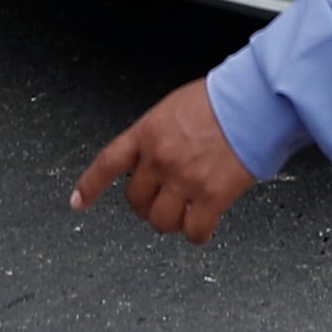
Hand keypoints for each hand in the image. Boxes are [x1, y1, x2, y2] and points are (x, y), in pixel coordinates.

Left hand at [72, 81, 254, 242]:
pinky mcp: (211, 196)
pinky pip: (194, 231)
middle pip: (136, 200)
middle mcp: (161, 157)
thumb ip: (160, 134)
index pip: (108, 162)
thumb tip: (159, 156)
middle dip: (146, 204)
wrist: (254, 99)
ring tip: (184, 214)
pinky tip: (203, 227)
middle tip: (161, 201)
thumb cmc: (223, 97)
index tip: (78, 202)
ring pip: (161, 221)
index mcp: (148, 131)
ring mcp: (184, 179)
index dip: (90, 186)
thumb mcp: (176, 107)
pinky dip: (197, 234)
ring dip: (170, 221)